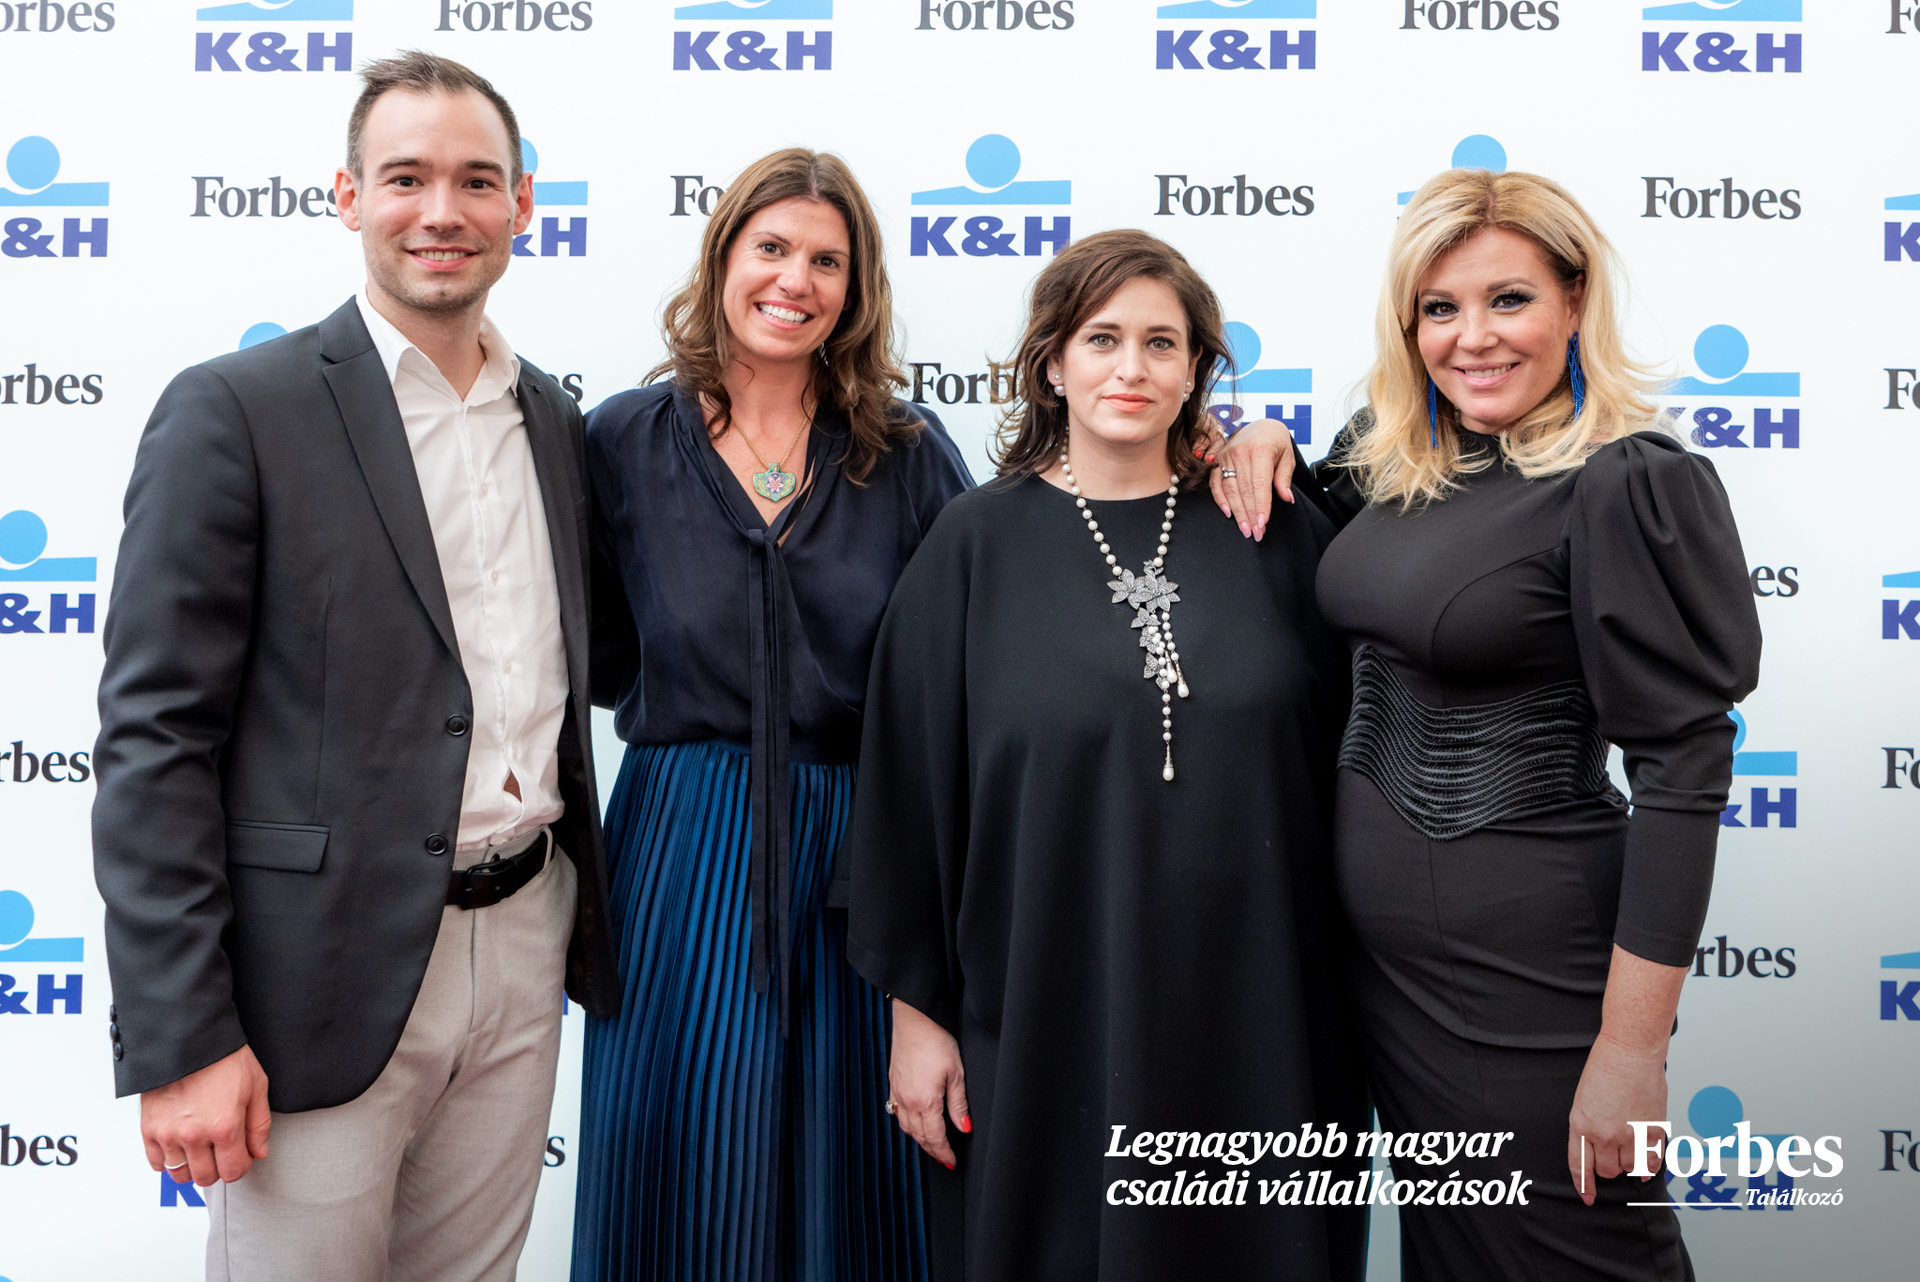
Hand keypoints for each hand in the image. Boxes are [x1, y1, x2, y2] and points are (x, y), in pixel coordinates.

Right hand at [141, 1044, 271, 1186]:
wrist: (188, 1038)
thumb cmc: (223, 1057)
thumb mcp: (256, 1085)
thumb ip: (259, 1125)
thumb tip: (259, 1152)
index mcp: (224, 1126)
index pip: (233, 1171)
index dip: (240, 1166)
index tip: (241, 1156)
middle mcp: (194, 1135)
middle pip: (206, 1178)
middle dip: (218, 1168)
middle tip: (221, 1152)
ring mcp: (168, 1134)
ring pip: (180, 1175)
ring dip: (193, 1166)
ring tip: (201, 1149)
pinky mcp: (149, 1128)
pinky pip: (156, 1163)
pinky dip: (168, 1160)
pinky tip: (180, 1145)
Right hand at [889, 998, 968, 1168]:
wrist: (914, 1019)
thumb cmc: (937, 1041)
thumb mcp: (956, 1073)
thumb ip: (958, 1104)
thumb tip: (964, 1128)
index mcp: (926, 1101)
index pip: (935, 1137)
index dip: (944, 1152)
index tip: (951, 1161)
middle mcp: (907, 1101)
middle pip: (919, 1136)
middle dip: (932, 1150)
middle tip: (943, 1159)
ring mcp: (897, 1092)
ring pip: (906, 1127)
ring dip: (919, 1139)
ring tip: (930, 1145)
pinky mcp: (893, 1083)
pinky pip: (897, 1113)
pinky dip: (907, 1124)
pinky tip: (914, 1122)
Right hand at [1206, 419, 1296, 540]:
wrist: (1261, 426)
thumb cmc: (1276, 441)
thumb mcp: (1287, 456)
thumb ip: (1284, 477)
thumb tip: (1286, 498)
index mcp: (1260, 450)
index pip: (1260, 483)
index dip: (1261, 505)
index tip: (1262, 523)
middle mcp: (1240, 452)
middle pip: (1244, 490)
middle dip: (1250, 514)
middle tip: (1256, 533)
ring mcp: (1226, 456)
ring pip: (1230, 490)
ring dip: (1237, 512)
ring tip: (1245, 529)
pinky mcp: (1218, 461)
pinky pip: (1215, 483)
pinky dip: (1220, 499)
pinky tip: (1228, 513)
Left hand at [1567, 1031, 1667, 1205]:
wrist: (1630, 1052)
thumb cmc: (1605, 1069)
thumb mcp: (1583, 1101)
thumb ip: (1589, 1127)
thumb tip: (1599, 1150)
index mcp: (1581, 1124)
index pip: (1580, 1165)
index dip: (1584, 1185)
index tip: (1588, 1196)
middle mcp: (1604, 1134)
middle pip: (1607, 1170)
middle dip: (1608, 1167)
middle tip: (1612, 1156)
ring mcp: (1630, 1134)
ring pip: (1629, 1168)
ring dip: (1629, 1164)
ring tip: (1628, 1147)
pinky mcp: (1653, 1131)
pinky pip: (1652, 1161)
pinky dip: (1649, 1167)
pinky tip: (1645, 1166)